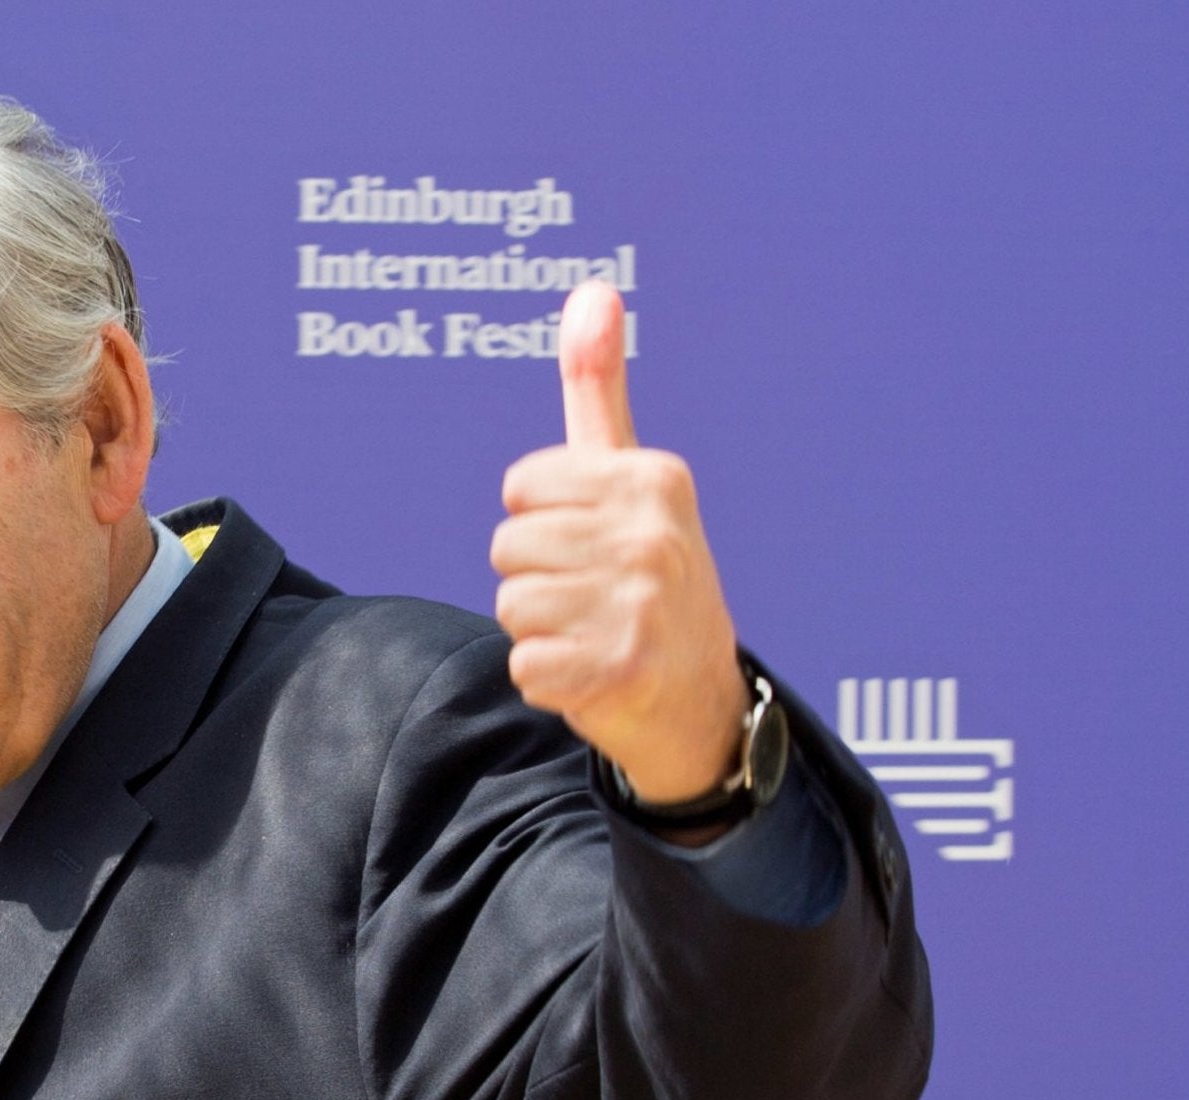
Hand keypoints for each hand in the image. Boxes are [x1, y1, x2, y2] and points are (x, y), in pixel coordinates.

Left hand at [491, 281, 746, 803]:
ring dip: (541, 630)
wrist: (700, 700)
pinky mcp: (616, 669)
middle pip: (508, 546)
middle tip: (595, 596)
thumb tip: (592, 290)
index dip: (540, 521)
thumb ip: (599, 389)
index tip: (591, 542)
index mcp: (652, 479)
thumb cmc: (651, 579)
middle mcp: (651, 535)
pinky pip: (523, 664)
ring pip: (511, 606)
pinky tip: (593, 673)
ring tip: (594, 632)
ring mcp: (638, 605)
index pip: (519, 488)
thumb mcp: (632, 477)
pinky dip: (547, 680)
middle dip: (538, 578)